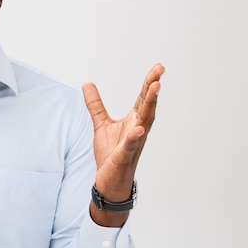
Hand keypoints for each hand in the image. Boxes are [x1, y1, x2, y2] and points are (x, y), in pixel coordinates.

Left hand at [83, 63, 164, 224]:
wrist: (110, 181)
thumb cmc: (111, 153)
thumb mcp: (101, 124)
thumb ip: (95, 105)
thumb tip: (87, 84)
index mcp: (134, 121)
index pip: (143, 98)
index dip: (149, 82)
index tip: (158, 67)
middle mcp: (138, 130)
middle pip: (147, 106)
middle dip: (153, 89)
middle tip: (159, 71)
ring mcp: (133, 143)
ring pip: (144, 122)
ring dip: (150, 106)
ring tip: (155, 88)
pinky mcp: (124, 157)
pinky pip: (130, 146)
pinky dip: (134, 137)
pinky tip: (138, 129)